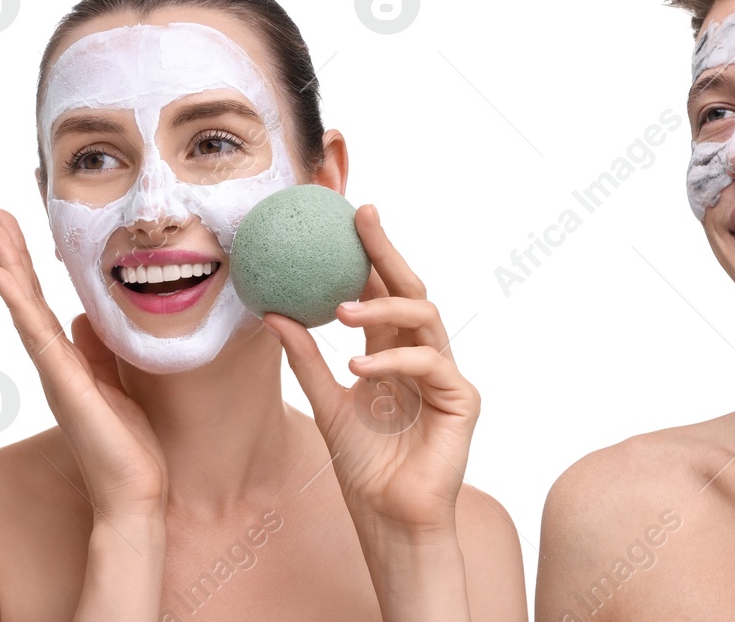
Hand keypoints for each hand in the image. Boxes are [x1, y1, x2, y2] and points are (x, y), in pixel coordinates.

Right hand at [0, 209, 167, 521]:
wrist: (135, 492)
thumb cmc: (131, 444)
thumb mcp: (119, 384)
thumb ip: (99, 352)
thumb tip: (85, 317)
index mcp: (69, 362)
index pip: (45, 303)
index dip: (30, 266)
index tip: (20, 227)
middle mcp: (55, 364)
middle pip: (27, 299)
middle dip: (12, 255)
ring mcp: (55, 373)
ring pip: (25, 308)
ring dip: (8, 266)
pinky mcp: (63, 383)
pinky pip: (36, 335)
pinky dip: (17, 303)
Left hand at [266, 204, 478, 534]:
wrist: (390, 518)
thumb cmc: (365, 467)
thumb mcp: (326, 402)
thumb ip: (306, 359)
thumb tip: (272, 313)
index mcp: (392, 352)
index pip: (382, 291)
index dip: (368, 253)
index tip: (346, 215)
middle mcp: (422, 355)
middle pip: (410, 289)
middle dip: (387, 250)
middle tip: (362, 219)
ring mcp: (445, 375)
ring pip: (425, 318)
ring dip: (383, 308)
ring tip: (341, 311)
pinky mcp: (462, 399)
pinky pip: (429, 365)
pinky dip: (394, 362)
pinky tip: (360, 368)